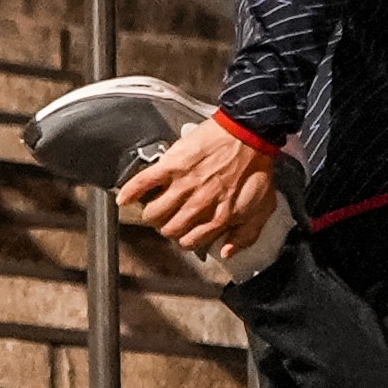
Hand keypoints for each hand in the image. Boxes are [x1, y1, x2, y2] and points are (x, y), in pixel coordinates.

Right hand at [117, 119, 277, 260]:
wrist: (249, 135)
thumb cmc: (257, 169)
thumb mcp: (263, 209)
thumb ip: (245, 236)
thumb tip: (225, 252)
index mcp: (220, 217)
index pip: (191, 241)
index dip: (186, 240)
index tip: (185, 234)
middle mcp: (199, 205)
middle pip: (170, 229)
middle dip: (168, 228)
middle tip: (170, 220)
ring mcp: (183, 185)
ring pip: (155, 213)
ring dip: (152, 215)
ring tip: (154, 210)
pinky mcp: (171, 166)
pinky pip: (143, 183)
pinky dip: (130, 192)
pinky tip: (125, 199)